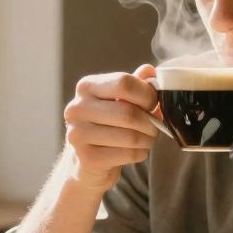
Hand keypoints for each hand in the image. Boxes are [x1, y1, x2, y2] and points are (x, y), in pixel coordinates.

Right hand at [62, 64, 160, 191]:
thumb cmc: (108, 125)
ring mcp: (78, 134)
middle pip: (128, 113)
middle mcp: (77, 108)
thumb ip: (135, 84)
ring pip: (130, 136)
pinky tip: (136, 151)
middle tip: (155, 127)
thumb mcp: (119, 100)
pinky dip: (140, 153)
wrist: (87, 161)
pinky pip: (127, 154)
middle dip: (150, 122)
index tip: (153, 103)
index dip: (147, 94)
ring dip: (148, 139)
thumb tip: (150, 71)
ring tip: (147, 139)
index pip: (124, 82)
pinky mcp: (86, 158)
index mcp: (87, 87)